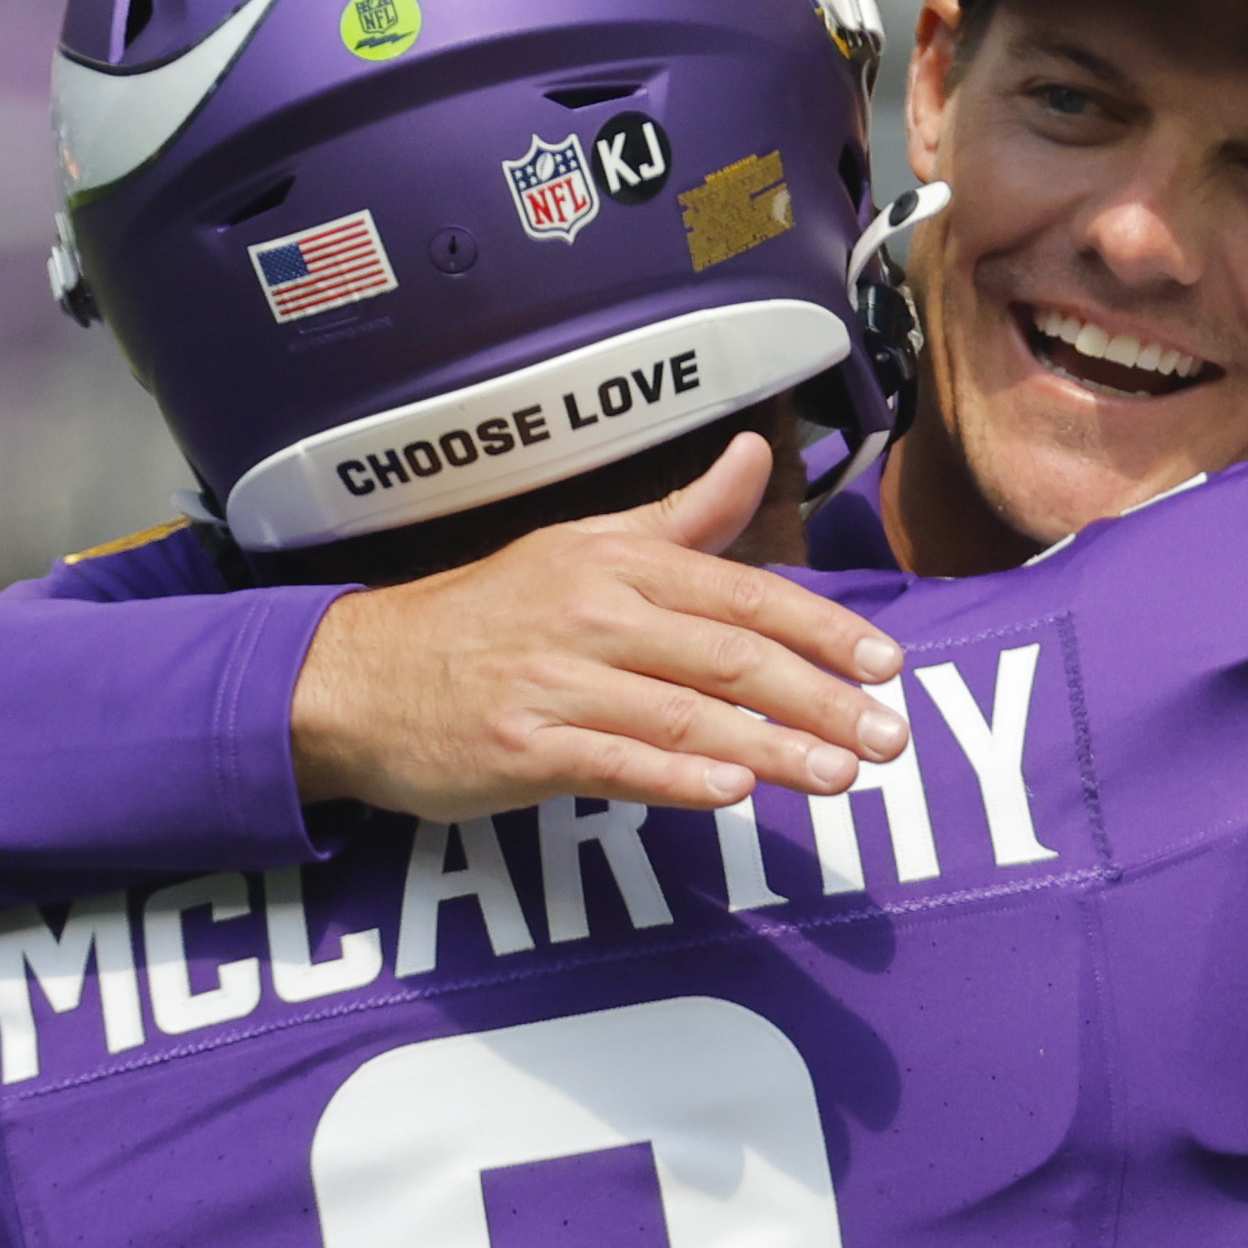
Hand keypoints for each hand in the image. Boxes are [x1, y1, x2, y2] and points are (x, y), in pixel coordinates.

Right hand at [289, 431, 907, 818]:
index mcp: (616, 559)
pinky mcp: (521, 745)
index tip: (887, 665)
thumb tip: (752, 454)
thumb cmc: (484, 618)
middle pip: (730, 654)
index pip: (744, 591)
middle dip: (820, 699)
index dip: (824, 628)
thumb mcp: (581, 549)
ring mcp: (554, 679)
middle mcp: (591, 610)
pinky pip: (614, 761)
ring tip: (840, 776)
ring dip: (772, 747)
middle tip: (889, 738)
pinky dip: (678, 776)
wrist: (358, 678)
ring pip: (686, 712)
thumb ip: (680, 518)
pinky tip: (735, 793)